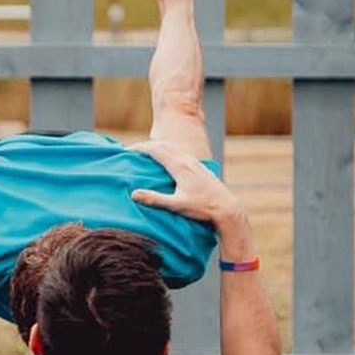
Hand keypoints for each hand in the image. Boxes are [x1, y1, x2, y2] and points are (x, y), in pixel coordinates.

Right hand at [130, 141, 244, 233]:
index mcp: (179, 166)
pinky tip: (168, 161)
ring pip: (173, 148)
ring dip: (158, 147)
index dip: (140, 148)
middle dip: (147, 146)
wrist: (227, 208)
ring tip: (147, 154)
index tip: (128, 149)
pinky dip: (169, 152)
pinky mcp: (199, 167)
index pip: (156, 150)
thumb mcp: (176, 205)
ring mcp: (194, 162)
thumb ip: (155, 199)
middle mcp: (187, 160)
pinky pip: (180, 153)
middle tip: (133, 151)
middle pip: (163, 145)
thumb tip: (134, 194)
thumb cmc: (202, 208)